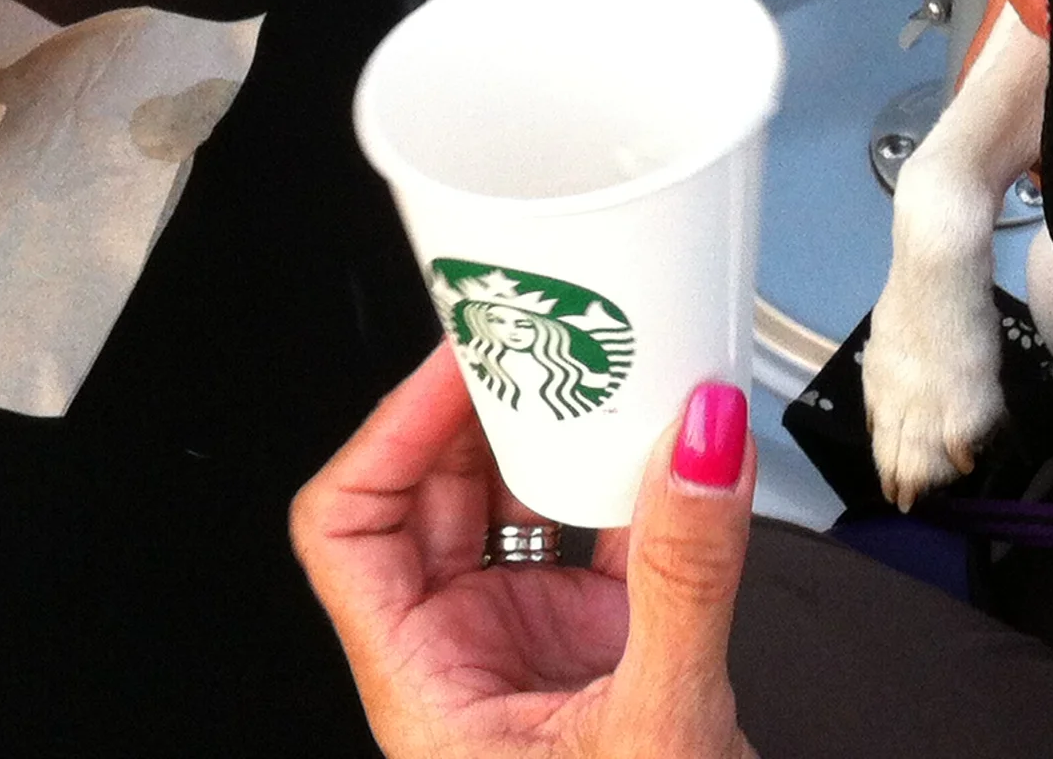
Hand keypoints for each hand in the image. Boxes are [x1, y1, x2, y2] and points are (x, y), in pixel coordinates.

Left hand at [291, 344, 756, 758]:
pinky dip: (634, 471)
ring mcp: (534, 641)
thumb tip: (701, 443)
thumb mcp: (657, 724)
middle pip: (435, 490)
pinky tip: (663, 436)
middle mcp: (464, 654)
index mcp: (425, 685)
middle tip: (536, 333)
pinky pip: (603, 521)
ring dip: (561, 429)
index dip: (388, 429)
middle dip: (485, 405)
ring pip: (518, 497)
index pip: (352, 526)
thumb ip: (685, 574)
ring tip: (598, 367)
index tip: (457, 359)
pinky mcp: (605, 634)